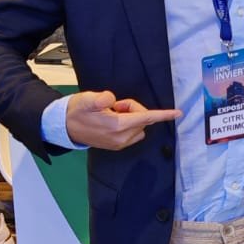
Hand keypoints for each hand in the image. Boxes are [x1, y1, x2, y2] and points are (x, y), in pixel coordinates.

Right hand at [65, 90, 181, 150]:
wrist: (65, 127)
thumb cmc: (77, 111)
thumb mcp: (87, 99)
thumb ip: (101, 98)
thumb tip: (112, 101)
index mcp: (116, 126)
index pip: (145, 117)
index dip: (163, 114)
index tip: (178, 113)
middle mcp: (121, 137)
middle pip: (142, 119)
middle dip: (133, 109)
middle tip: (114, 105)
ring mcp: (120, 143)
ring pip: (139, 125)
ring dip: (131, 117)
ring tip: (111, 113)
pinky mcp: (117, 145)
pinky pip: (133, 132)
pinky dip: (128, 124)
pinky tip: (112, 121)